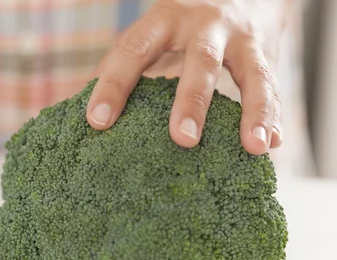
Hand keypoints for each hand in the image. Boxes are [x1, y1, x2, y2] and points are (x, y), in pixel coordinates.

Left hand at [87, 0, 288, 154]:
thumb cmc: (178, 23)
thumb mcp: (149, 32)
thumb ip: (120, 65)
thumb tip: (78, 110)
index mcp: (164, 19)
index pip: (133, 50)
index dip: (113, 86)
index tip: (97, 122)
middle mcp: (206, 24)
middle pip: (201, 60)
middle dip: (193, 100)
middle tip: (182, 140)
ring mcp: (242, 38)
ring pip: (253, 73)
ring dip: (254, 111)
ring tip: (252, 147)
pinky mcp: (267, 53)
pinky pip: (274, 86)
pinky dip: (273, 116)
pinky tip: (270, 144)